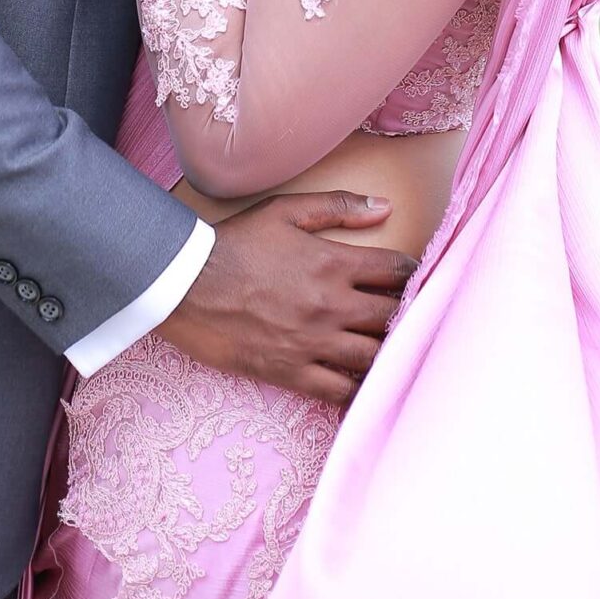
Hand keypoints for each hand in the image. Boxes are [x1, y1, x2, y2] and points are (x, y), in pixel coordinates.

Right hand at [156, 192, 417, 405]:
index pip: (396, 271)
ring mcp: (314, 343)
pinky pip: (340, 391)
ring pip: (373, 357)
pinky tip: (363, 384)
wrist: (187, 285)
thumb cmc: (236, 243)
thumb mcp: (285, 210)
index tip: (412, 277)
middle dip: (404, 314)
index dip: (412, 274)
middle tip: (406, 315)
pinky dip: (357, 389)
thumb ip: (338, 207)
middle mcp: (331, 306)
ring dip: (386, 351)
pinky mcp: (293, 373)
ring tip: (389, 347)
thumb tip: (386, 206)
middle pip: (392, 317)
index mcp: (334, 263)